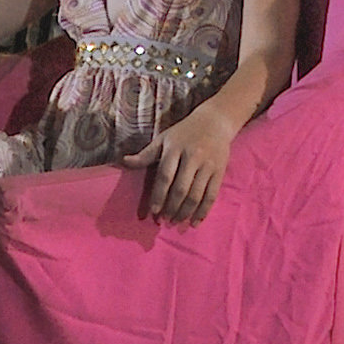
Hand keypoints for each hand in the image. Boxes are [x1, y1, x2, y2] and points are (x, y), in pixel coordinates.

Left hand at [131, 110, 239, 224]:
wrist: (215, 121)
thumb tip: (123, 161)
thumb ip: (145, 154)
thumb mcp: (163, 139)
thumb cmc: (184, 132)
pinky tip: (195, 222)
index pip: (165, 176)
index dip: (158, 195)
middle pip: (181, 188)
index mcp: (175, 148)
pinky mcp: (220, 171)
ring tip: (176, 222)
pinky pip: (212, 195)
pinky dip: (203, 211)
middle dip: (172, 207)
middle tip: (164, 220)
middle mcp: (193, 156)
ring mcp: (208, 165)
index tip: (153, 211)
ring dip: (185, 212)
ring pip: (196, 194)